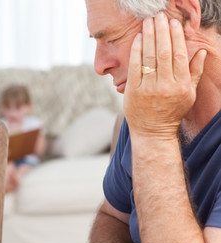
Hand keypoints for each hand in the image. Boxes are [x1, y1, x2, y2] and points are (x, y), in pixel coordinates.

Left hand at [123, 12, 205, 139]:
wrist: (152, 132)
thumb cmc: (172, 112)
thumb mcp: (189, 94)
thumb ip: (194, 72)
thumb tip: (201, 52)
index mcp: (181, 84)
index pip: (179, 54)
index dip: (176, 36)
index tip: (173, 23)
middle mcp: (165, 85)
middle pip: (163, 52)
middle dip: (161, 31)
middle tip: (159, 16)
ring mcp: (148, 88)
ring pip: (149, 57)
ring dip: (148, 36)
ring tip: (148, 22)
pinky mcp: (133, 91)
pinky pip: (135, 67)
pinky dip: (137, 51)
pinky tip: (138, 38)